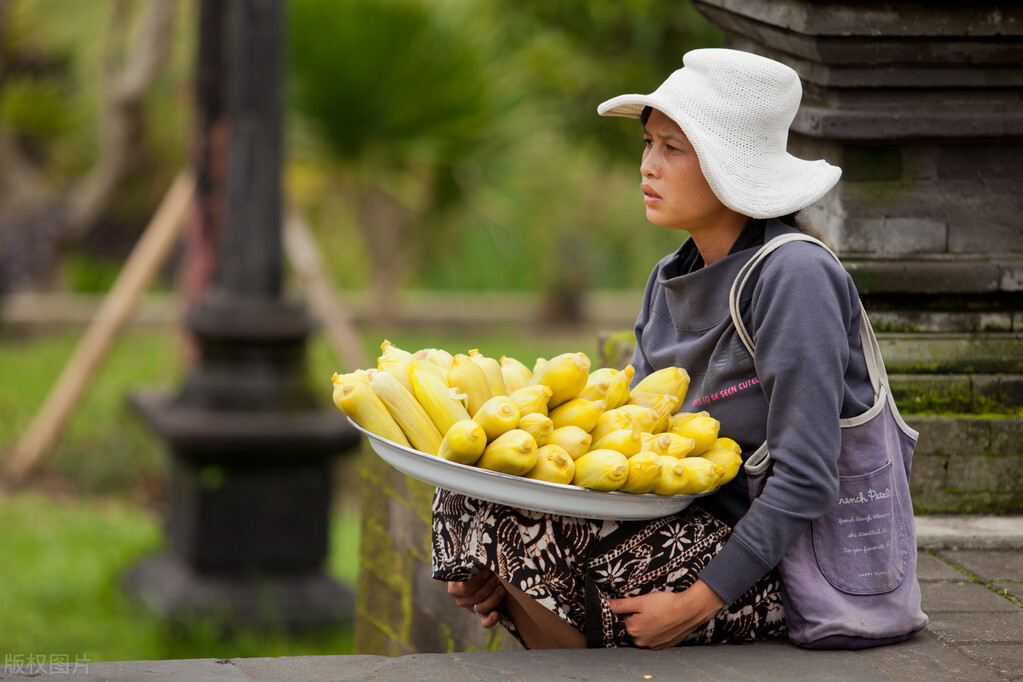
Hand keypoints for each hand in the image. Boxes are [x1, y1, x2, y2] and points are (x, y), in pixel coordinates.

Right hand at [446, 567, 505, 628]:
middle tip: (497, 578)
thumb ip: (457, 566)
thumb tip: (442, 580)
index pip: (465, 589)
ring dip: (493, 598)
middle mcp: (462, 601)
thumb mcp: (466, 564)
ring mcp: (472, 609)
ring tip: (502, 588)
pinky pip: (485, 622)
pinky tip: (496, 614)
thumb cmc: (476, 567)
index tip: (487, 572)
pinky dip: (491, 620)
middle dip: (488, 587)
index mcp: (454, 588)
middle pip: (475, 597)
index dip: (477, 581)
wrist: (487, 574)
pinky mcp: (483, 615)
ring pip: (481, 608)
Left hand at [607, 579, 725, 648]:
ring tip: (658, 615)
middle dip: (639, 617)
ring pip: (644, 632)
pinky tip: (663, 622)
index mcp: (633, 630)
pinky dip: (656, 630)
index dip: (631, 609)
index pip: (624, 618)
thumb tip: (606, 605)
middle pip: (633, 627)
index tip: (642, 605)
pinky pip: (654, 637)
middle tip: (651, 609)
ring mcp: (653, 646)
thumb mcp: (640, 601)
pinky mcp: (663, 646)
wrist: (689, 610)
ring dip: (648, 624)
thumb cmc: (665, 604)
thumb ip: (621, 605)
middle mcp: (641, 642)